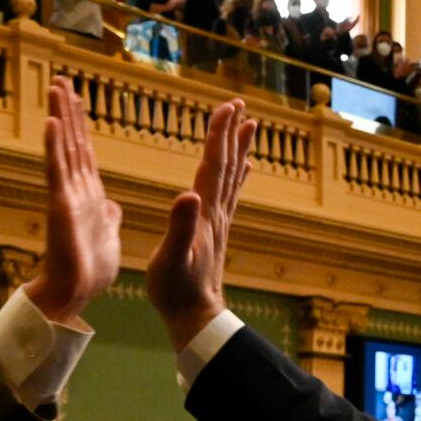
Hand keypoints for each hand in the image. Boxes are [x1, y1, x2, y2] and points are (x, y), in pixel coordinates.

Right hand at [20, 79, 122, 325]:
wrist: (78, 293)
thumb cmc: (91, 269)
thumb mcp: (109, 236)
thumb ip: (108, 217)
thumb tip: (111, 205)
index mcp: (89, 194)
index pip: (84, 150)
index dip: (80, 123)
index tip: (76, 96)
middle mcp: (75, 189)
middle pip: (71, 141)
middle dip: (67, 110)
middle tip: (61, 79)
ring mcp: (66, 195)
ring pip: (62, 148)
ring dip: (59, 118)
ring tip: (55, 89)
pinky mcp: (61, 207)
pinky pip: (56, 172)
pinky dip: (54, 147)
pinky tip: (51, 123)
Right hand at [146, 98, 256, 347]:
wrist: (196, 316)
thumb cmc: (177, 290)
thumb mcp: (170, 258)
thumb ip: (180, 227)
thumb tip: (189, 195)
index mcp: (205, 213)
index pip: (213, 165)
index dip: (219, 135)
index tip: (226, 107)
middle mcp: (217, 212)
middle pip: (226, 164)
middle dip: (231, 132)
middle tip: (239, 104)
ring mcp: (220, 222)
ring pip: (232, 176)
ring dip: (239, 149)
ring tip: (249, 125)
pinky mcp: (217, 232)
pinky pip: (231, 195)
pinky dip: (237, 176)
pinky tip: (243, 168)